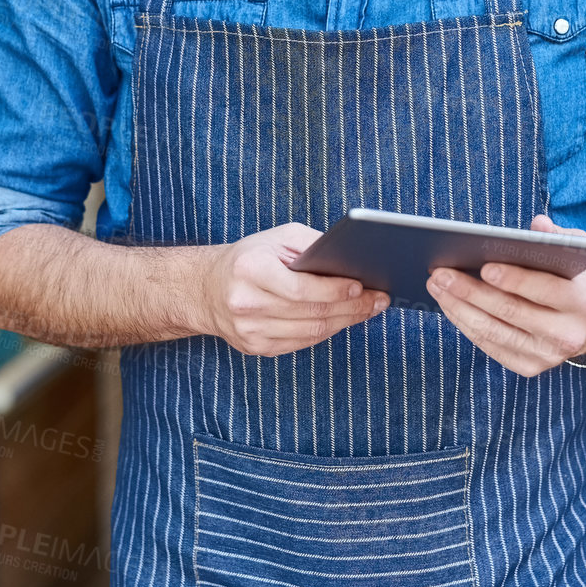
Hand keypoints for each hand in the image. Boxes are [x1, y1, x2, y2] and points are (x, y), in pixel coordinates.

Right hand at [197, 223, 388, 357]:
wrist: (207, 289)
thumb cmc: (249, 258)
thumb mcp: (277, 239)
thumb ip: (312, 246)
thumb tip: (352, 261)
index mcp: (249, 270)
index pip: (301, 288)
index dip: (335, 290)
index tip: (363, 286)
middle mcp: (246, 304)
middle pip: (311, 312)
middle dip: (351, 307)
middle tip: (379, 299)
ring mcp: (249, 331)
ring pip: (310, 332)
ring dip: (345, 322)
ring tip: (368, 310)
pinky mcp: (255, 348)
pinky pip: (301, 343)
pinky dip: (326, 332)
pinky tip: (343, 320)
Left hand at [425, 214, 585, 377]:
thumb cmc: (578, 278)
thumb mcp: (578, 253)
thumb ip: (559, 237)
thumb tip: (537, 225)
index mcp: (583, 301)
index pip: (544, 289)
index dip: (513, 279)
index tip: (483, 266)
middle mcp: (568, 334)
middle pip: (511, 312)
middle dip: (471, 291)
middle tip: (441, 273)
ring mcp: (548, 355)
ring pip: (495, 332)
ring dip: (460, 309)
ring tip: (437, 286)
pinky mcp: (531, 367)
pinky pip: (491, 346)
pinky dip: (467, 325)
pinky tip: (450, 306)